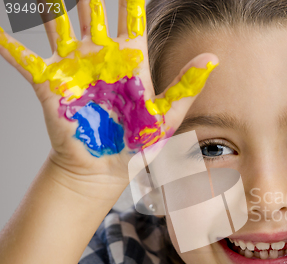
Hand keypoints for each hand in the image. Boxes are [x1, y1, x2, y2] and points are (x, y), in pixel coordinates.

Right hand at [0, 0, 217, 191]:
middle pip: (93, 13)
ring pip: (59, 26)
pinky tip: (0, 34)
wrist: (106, 170)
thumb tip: (212, 58)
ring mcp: (74, 68)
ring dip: (51, 7)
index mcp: (129, 62)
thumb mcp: (166, 115)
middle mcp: (100, 58)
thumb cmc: (136, 144)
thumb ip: (186, 85)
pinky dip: (10, 47)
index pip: (131, 19)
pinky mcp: (52, 85)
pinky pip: (26, 61)